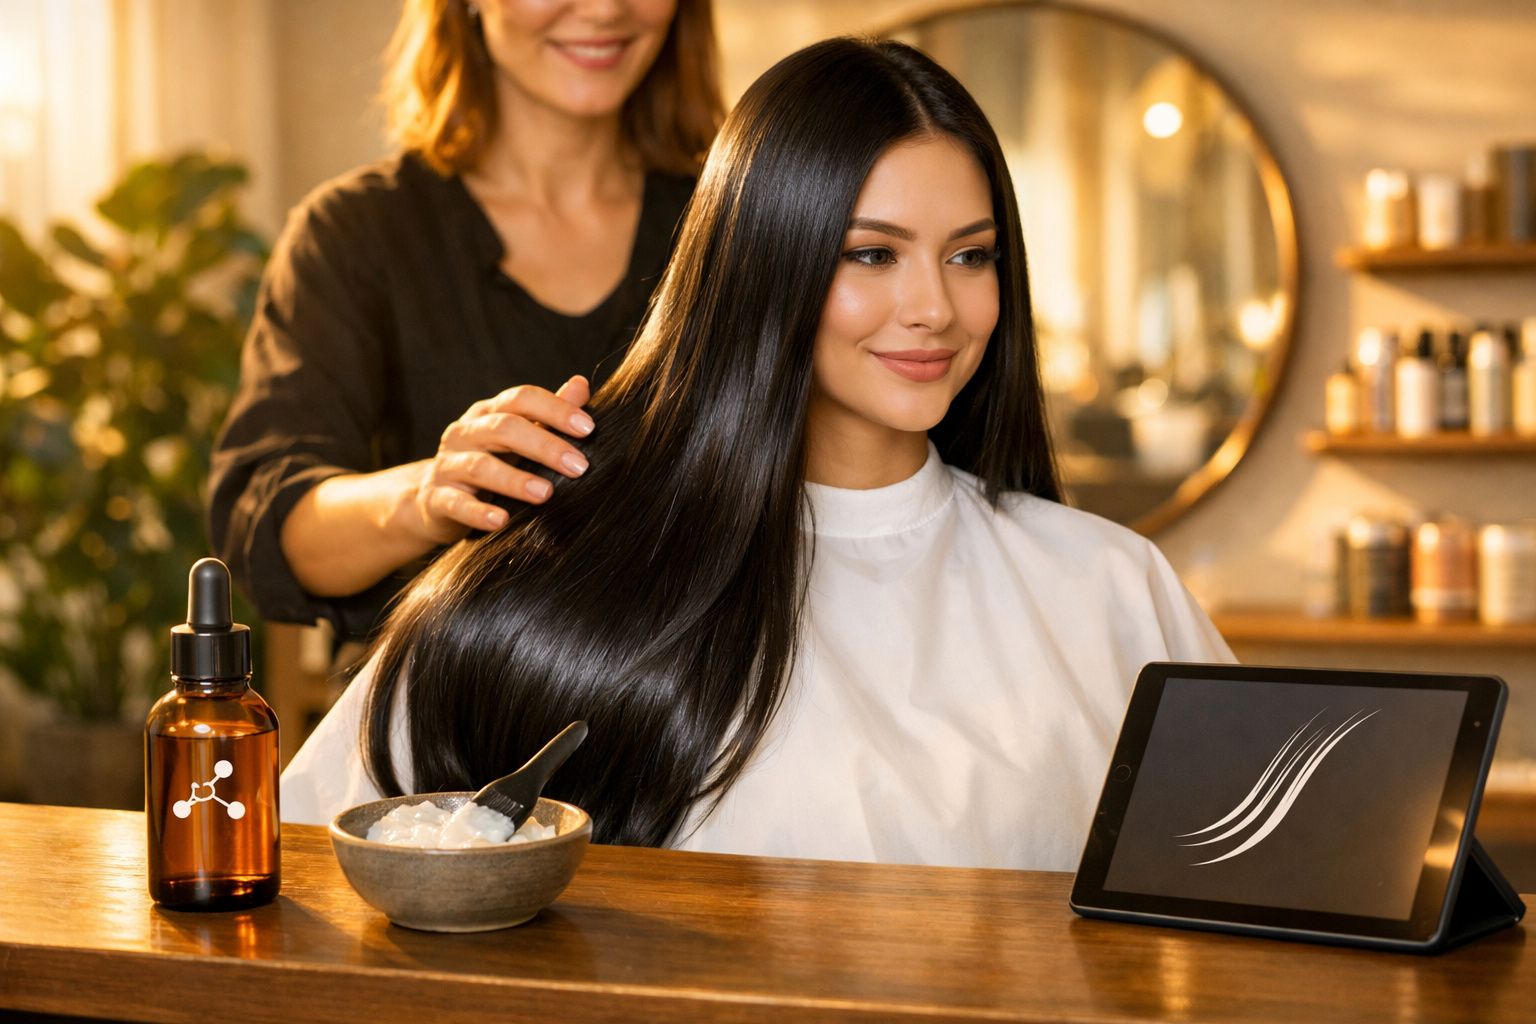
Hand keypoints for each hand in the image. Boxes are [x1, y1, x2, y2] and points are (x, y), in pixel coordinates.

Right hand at [412, 375, 593, 542]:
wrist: (434, 498)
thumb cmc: (490, 463)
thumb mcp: (518, 438)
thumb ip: (548, 416)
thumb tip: (582, 386)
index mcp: (488, 413)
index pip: (521, 398)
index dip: (555, 409)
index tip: (588, 429)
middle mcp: (465, 432)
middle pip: (503, 428)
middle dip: (544, 446)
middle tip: (579, 466)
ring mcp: (447, 464)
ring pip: (480, 466)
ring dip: (515, 479)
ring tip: (546, 494)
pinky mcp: (435, 497)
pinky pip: (456, 503)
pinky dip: (478, 512)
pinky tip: (501, 521)